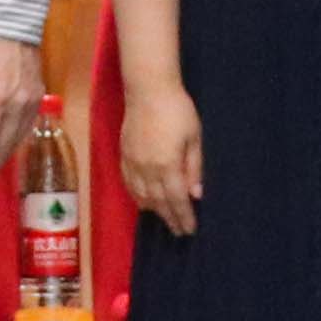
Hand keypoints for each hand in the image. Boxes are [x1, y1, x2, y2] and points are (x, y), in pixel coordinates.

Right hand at [119, 80, 203, 233]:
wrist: (148, 90)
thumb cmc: (178, 110)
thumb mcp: (194, 138)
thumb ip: (194, 167)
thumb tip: (197, 194)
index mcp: (167, 165)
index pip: (177, 199)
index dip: (183, 216)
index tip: (190, 229)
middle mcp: (147, 169)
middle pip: (159, 202)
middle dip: (170, 218)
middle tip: (179, 231)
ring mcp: (133, 163)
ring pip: (142, 196)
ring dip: (154, 210)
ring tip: (165, 219)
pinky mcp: (124, 155)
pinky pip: (129, 184)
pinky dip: (138, 197)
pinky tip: (144, 201)